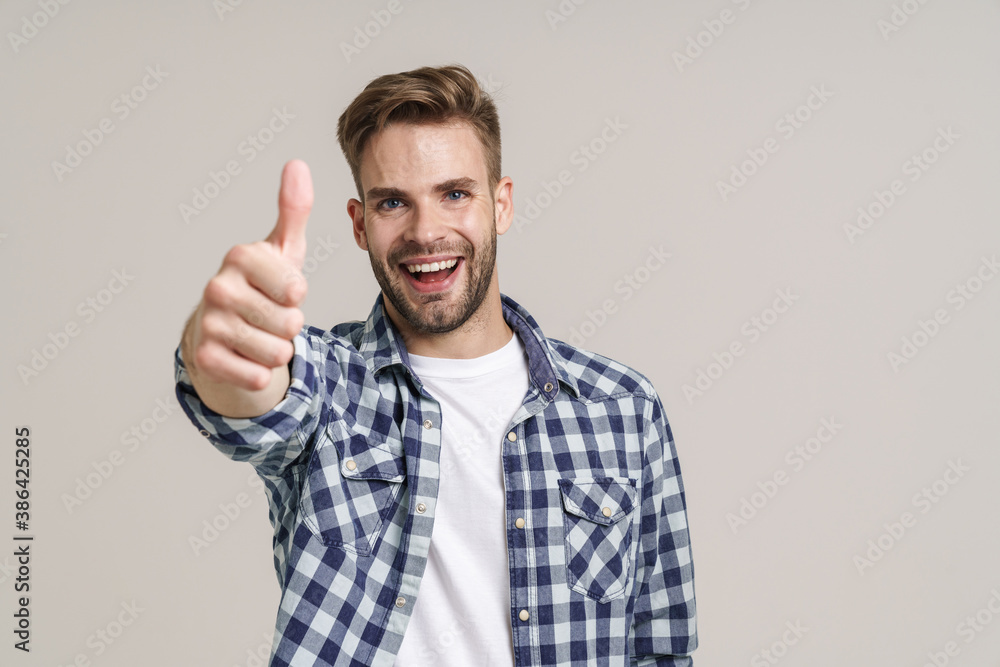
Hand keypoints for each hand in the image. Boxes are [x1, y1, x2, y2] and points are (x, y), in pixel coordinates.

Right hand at [187, 160, 312, 390]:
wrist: (220, 331)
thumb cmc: (261, 286)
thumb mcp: (282, 249)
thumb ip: (294, 210)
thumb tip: (297, 164)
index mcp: (240, 256)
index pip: (297, 289)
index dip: (297, 296)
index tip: (280, 289)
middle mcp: (218, 287)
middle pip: (291, 323)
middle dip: (290, 327)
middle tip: (269, 316)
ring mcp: (209, 323)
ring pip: (277, 352)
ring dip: (277, 350)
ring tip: (259, 335)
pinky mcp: (205, 358)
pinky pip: (258, 376)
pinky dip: (260, 373)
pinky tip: (245, 356)